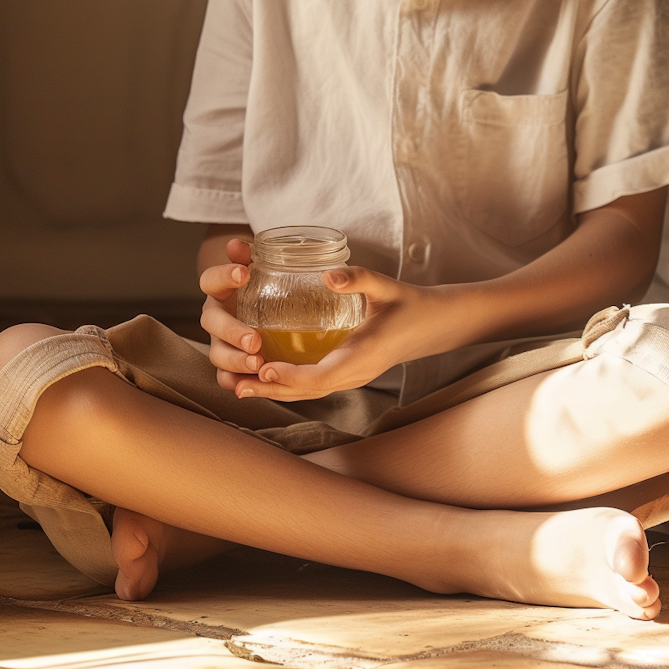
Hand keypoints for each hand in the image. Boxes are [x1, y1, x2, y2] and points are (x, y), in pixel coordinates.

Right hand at [198, 236, 267, 390]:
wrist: (274, 317)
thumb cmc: (268, 289)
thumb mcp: (265, 270)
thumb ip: (254, 255)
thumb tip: (234, 244)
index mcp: (220, 290)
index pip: (211, 280)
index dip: (223, 275)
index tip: (243, 273)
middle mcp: (216, 317)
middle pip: (212, 323)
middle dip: (232, 331)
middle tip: (255, 339)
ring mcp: (219, 343)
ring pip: (217, 354)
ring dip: (235, 360)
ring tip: (258, 362)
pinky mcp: (228, 366)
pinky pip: (225, 377)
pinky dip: (234, 382)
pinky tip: (248, 384)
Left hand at [230, 269, 462, 401]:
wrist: (431, 325)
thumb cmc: (408, 303)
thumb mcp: (386, 286)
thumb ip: (359, 279)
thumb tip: (328, 275)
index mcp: (363, 356)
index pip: (323, 376)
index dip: (292, 376)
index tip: (265, 369)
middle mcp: (354, 374)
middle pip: (307, 391)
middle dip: (271, 390)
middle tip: (236, 384)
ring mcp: (350, 378)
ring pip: (307, 392)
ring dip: (273, 391)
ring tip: (238, 386)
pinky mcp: (346, 374)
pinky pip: (312, 385)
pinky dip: (286, 385)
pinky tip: (264, 378)